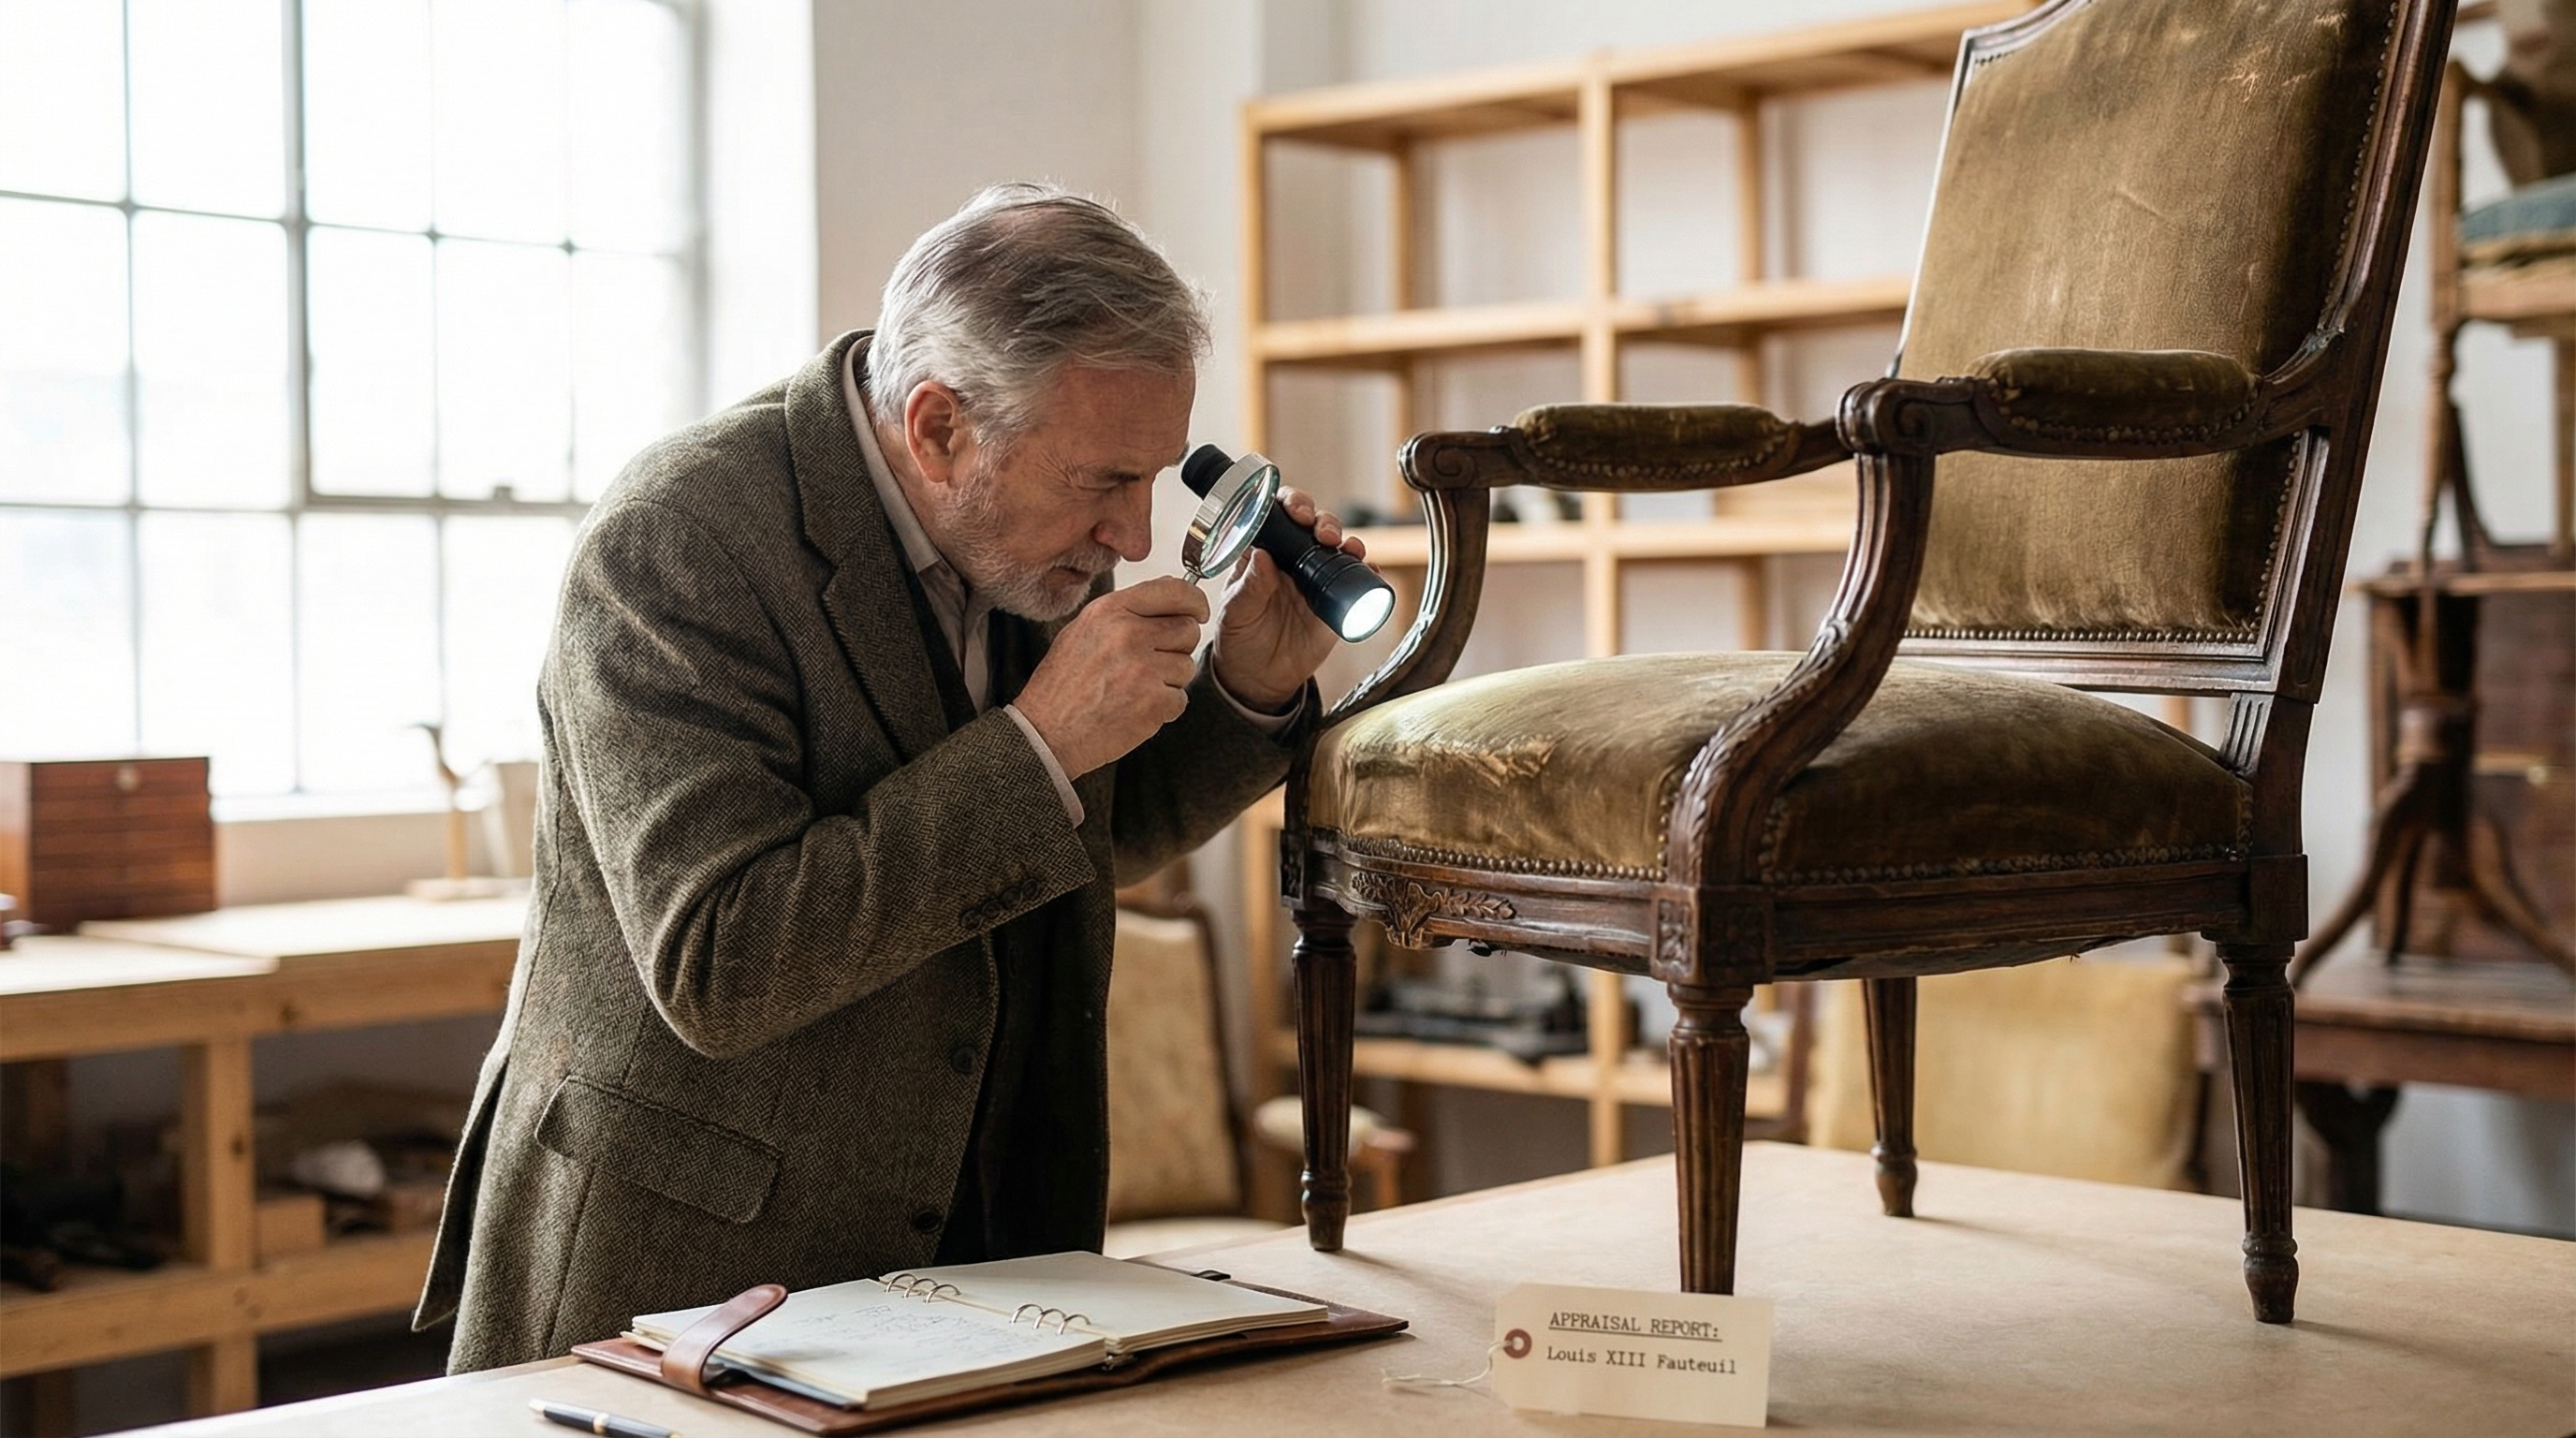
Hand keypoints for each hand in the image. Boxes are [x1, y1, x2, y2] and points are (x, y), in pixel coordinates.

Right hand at [1014, 577, 1207, 778]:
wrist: (1046, 733)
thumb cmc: (1062, 685)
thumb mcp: (1082, 630)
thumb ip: (1125, 612)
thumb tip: (1169, 597)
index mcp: (1110, 611)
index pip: (1173, 591)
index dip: (1193, 601)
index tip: (1198, 612)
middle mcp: (1128, 634)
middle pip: (1187, 630)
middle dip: (1177, 647)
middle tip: (1151, 664)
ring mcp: (1143, 669)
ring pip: (1186, 666)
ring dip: (1169, 680)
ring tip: (1134, 689)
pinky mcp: (1153, 702)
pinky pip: (1180, 698)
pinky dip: (1164, 707)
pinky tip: (1135, 709)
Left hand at [1211, 488, 1371, 712]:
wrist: (1260, 678)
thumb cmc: (1240, 639)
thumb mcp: (1236, 613)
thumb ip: (1248, 587)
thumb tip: (1260, 556)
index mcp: (1263, 552)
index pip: (1279, 515)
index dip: (1292, 505)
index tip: (1298, 513)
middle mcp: (1292, 559)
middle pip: (1315, 525)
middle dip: (1325, 522)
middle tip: (1325, 535)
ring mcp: (1316, 578)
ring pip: (1339, 547)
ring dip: (1348, 541)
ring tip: (1350, 548)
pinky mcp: (1335, 600)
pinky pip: (1356, 579)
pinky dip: (1367, 570)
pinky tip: (1369, 569)